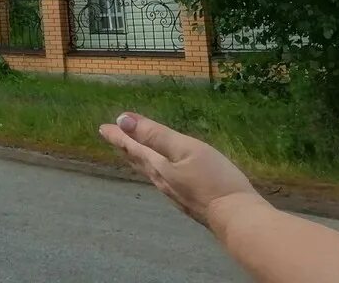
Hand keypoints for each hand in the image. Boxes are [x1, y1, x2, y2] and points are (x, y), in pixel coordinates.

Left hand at [98, 112, 266, 233]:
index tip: (102, 128)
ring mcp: (176, 193)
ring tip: (132, 152)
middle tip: (111, 137)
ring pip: (150, 171)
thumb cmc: (213, 179)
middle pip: (138, 160)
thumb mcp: (184, 149)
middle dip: (125, 147)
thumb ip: (154, 134)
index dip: (117, 136)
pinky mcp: (189, 201)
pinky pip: (164, 181)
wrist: (236, 218)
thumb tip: (122, 119)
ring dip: (138, 159)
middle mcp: (162, 181)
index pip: (132, 147)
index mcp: (158, 166)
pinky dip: (155, 170)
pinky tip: (163, 174)